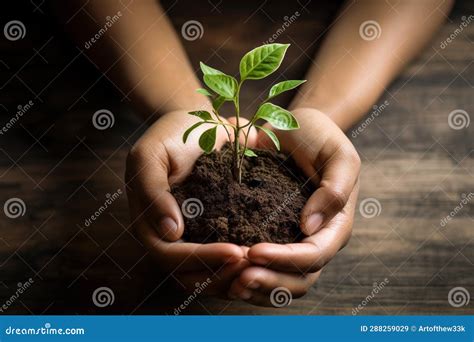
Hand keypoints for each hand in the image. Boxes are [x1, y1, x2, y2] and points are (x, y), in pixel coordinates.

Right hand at [126, 110, 248, 296]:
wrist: (196, 122)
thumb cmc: (171, 135)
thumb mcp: (150, 155)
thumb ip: (152, 191)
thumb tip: (171, 233)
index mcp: (149, 224)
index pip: (172, 256)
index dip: (203, 259)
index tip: (237, 251)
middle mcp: (169, 237)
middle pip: (190, 275)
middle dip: (222, 274)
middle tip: (255, 264)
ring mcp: (191, 237)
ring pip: (208, 275)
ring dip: (233, 276)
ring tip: (261, 265)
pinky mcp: (212, 231)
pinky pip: (223, 259)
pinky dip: (240, 264)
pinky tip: (263, 258)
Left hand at [227, 108, 360, 305]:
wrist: (297, 130)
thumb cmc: (320, 138)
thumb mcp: (338, 155)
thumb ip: (334, 189)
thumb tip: (309, 226)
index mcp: (335, 225)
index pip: (315, 254)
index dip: (286, 259)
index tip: (254, 251)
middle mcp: (316, 240)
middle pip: (299, 279)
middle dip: (270, 283)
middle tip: (238, 280)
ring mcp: (294, 243)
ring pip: (282, 283)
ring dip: (257, 289)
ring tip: (231, 284)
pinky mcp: (274, 239)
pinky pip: (265, 269)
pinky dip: (247, 276)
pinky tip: (226, 275)